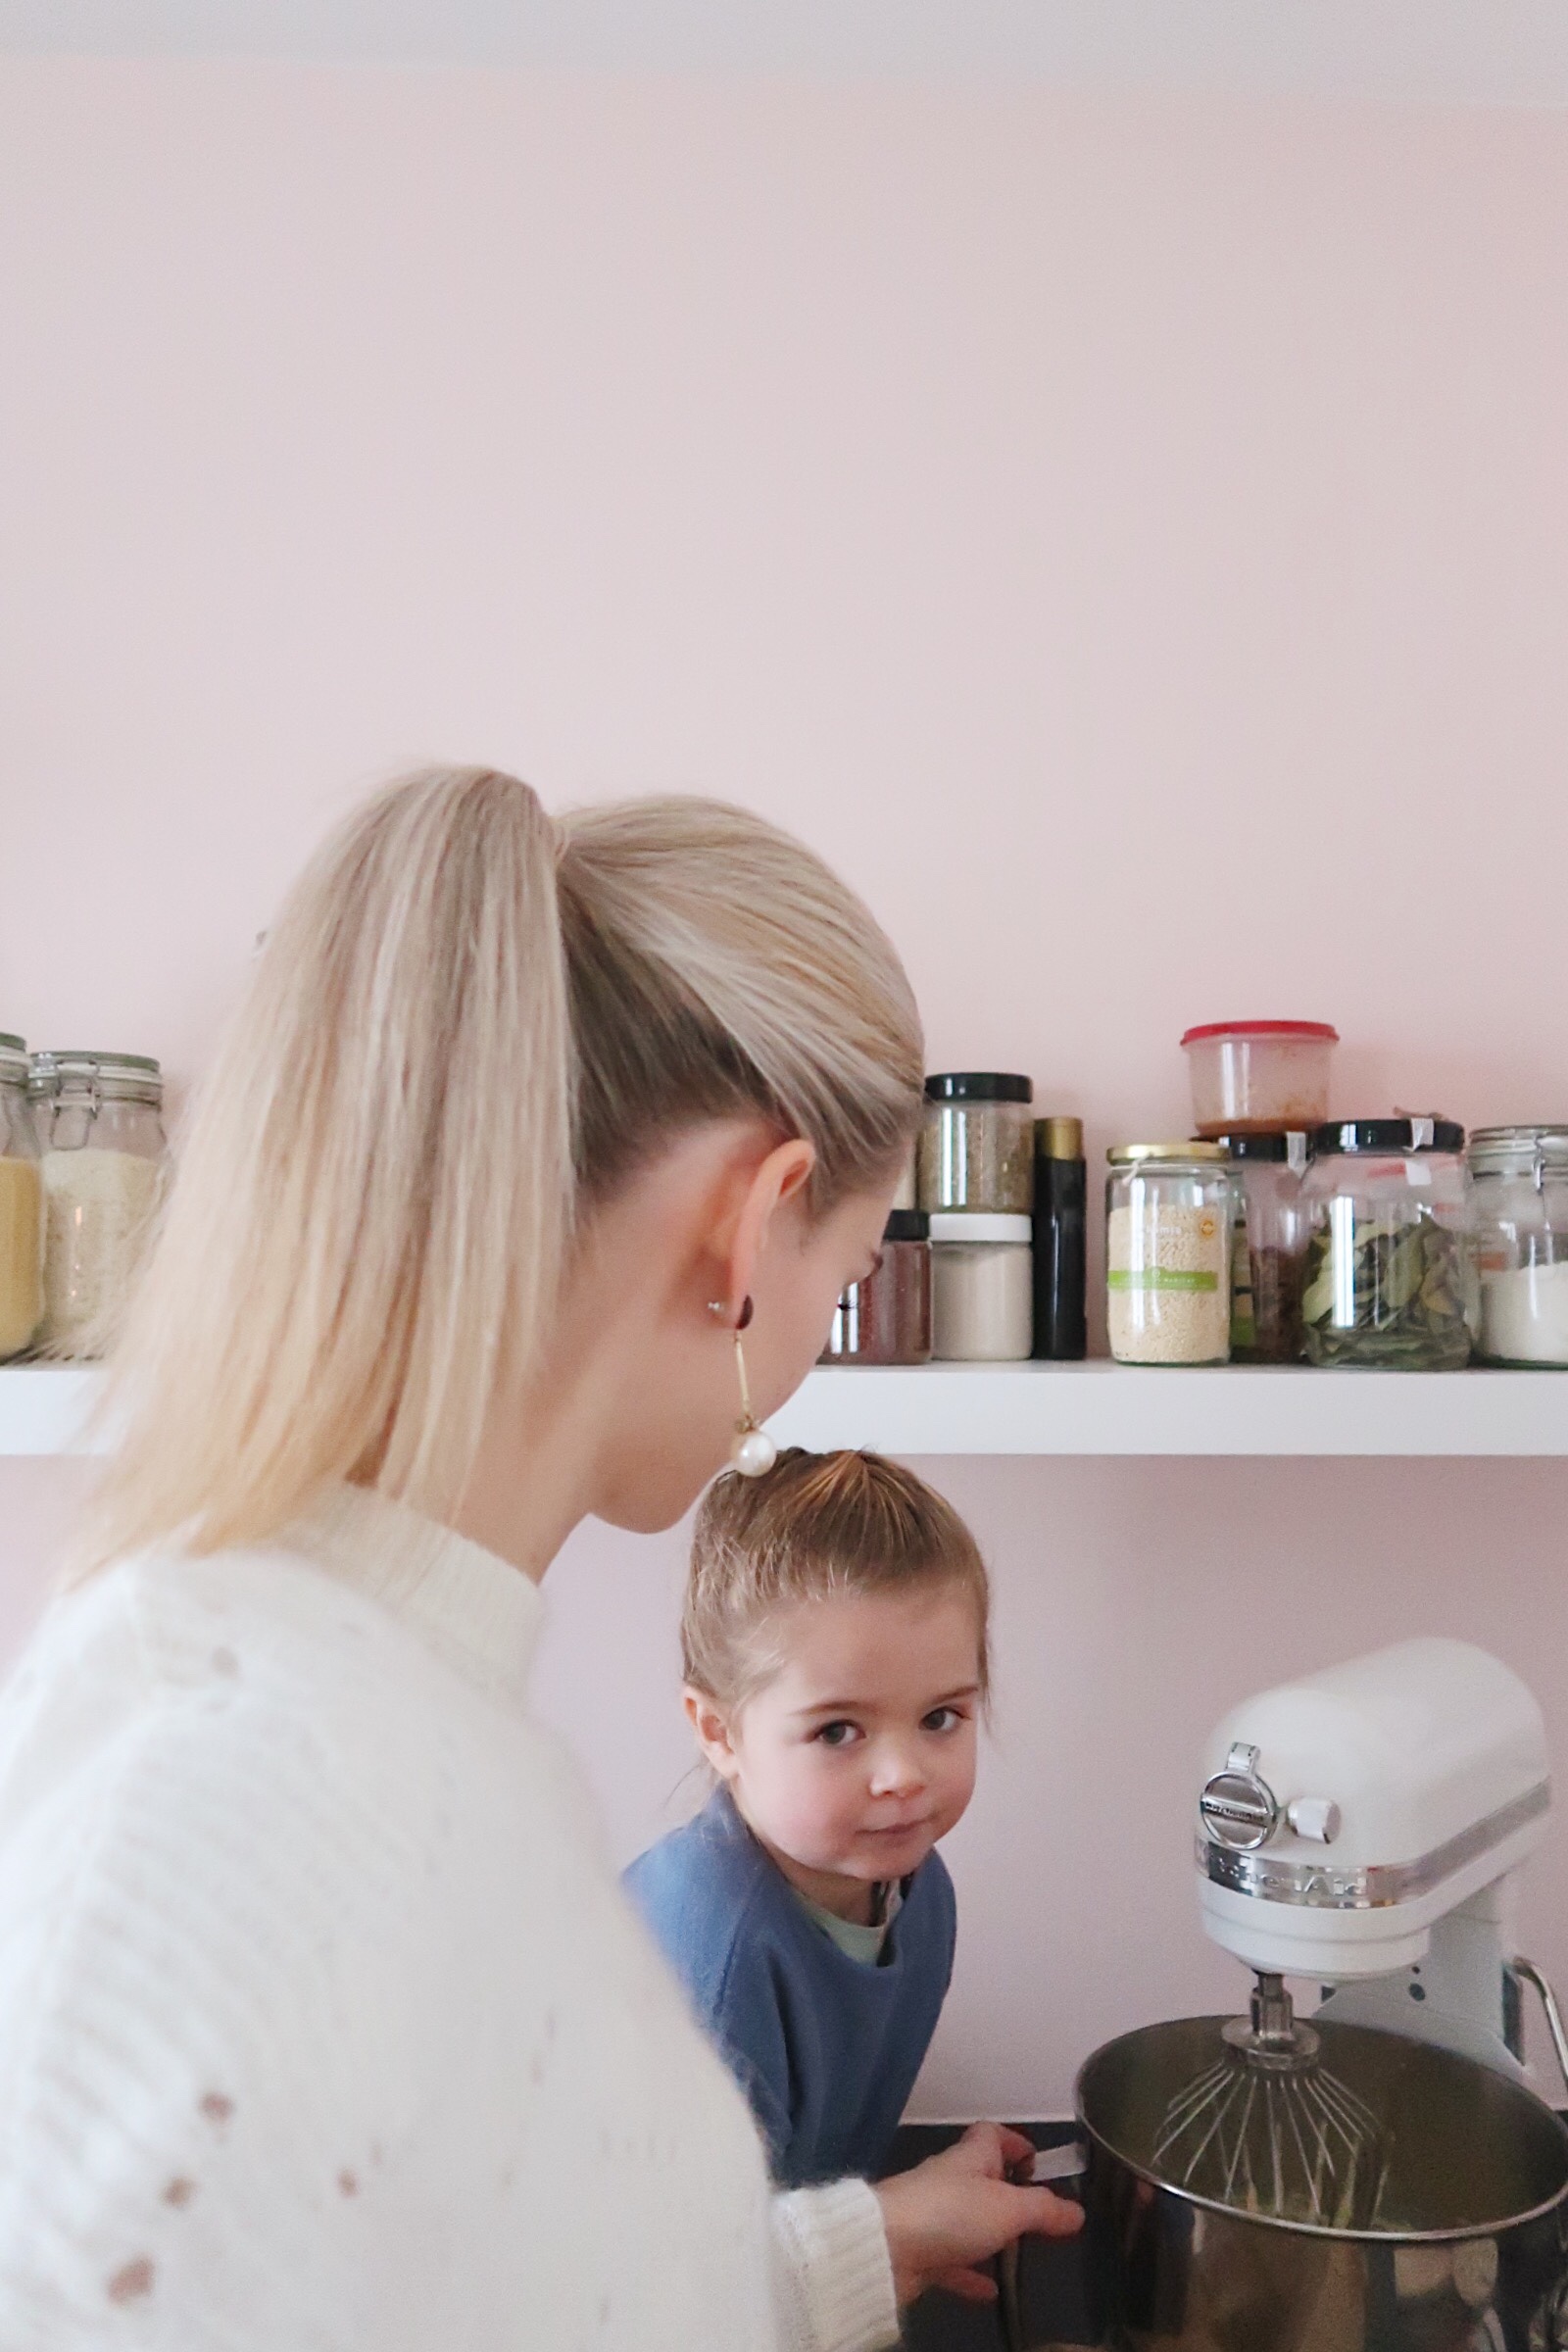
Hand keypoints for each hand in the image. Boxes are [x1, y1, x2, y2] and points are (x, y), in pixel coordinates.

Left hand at [874, 2122, 1082, 2306]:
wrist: (886, 2249)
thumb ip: (1044, 2209)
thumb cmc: (950, 2213)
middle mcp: (949, 2182)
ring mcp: (932, 2217)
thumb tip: (1078, 2211)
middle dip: (1008, 2194)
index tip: (1037, 2162)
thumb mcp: (1007, 2208)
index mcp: (969, 2159)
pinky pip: (953, 2263)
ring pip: (968, 2222)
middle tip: (1038, 2218)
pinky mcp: (921, 2253)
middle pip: (982, 2179)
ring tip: (1021, 2255)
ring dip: (992, 2236)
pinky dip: (972, 2275)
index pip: (991, 2135)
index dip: (1014, 2142)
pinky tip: (991, 2293)